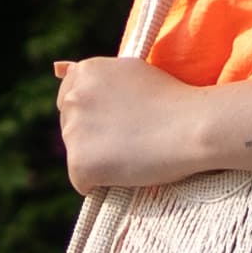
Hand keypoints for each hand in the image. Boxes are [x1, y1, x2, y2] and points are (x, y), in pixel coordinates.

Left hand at [54, 53, 216, 194]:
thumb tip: (58, 68)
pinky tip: (128, 170)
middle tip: (133, 137)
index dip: (96, 116)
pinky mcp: (79, 163)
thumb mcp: (131, 71)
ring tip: (134, 152)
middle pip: (70, 129)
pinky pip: (82, 182)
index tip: (121, 121)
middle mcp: (72, 98)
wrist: (194, 127)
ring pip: (77, 156)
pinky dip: (101, 184)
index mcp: (84, 72)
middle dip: (94, 138)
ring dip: (99, 161)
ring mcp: (73, 131)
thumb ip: (98, 77)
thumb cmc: (173, 100)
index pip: (69, 101)